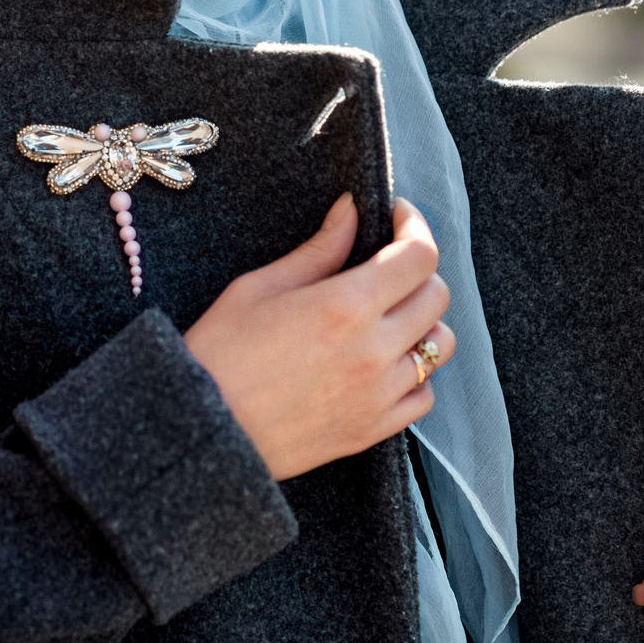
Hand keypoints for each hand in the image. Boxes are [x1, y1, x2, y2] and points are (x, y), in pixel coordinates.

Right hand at [184, 195, 454, 480]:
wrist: (203, 431)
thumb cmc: (219, 353)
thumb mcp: (260, 287)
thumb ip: (319, 249)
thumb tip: (350, 211)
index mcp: (345, 306)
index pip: (418, 256)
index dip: (414, 225)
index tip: (397, 217)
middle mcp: (373, 351)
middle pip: (436, 296)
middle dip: (417, 268)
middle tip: (387, 262)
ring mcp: (378, 394)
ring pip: (440, 346)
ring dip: (423, 322)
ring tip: (389, 314)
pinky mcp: (372, 429)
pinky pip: (423, 396)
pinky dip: (416, 373)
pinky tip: (384, 361)